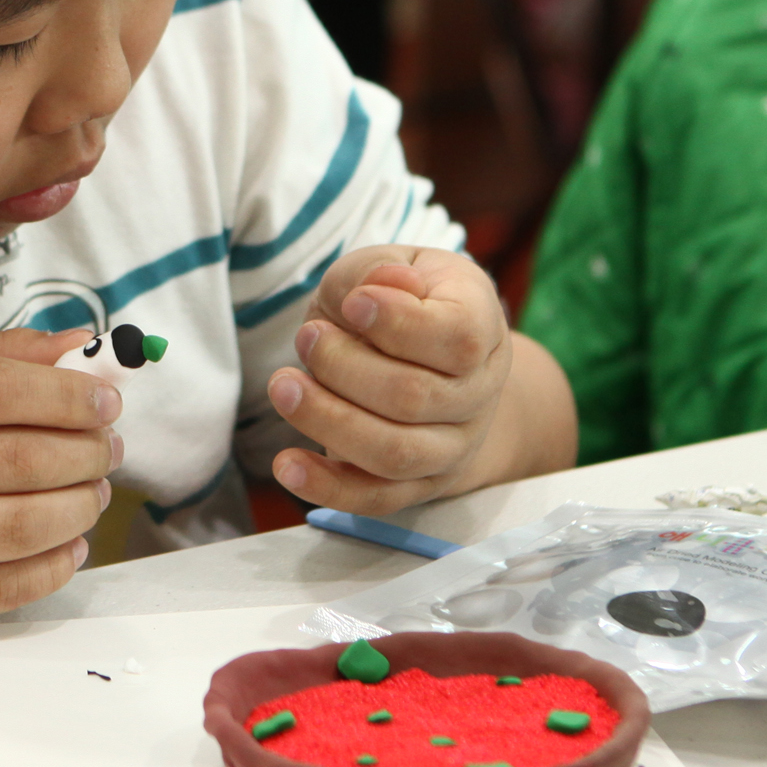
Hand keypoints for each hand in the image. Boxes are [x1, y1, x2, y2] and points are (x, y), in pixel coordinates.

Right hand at [0, 327, 118, 628]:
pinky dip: (54, 565)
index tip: (107, 398)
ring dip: (79, 506)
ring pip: (20, 526)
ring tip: (93, 490)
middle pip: (18, 459)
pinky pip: (2, 589)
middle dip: (86, 451)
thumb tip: (75, 343)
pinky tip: (68, 541)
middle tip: (108, 446)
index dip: (68, 393)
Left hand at [266, 247, 567, 513]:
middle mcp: (479, 394)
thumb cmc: (403, 302)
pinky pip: (375, 499)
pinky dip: (327, 487)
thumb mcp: (390, 267)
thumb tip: (386, 283)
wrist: (431, 361)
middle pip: (414, 397)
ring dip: (327, 420)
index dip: (399, 322)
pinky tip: (286, 464)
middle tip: (307, 337)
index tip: (352, 303)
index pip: (458, 338)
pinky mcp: (417, 485)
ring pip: (394, 452)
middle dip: (344, 367)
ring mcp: (452, 447)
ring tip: (283, 386)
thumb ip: (378, 272)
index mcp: (483, 327)